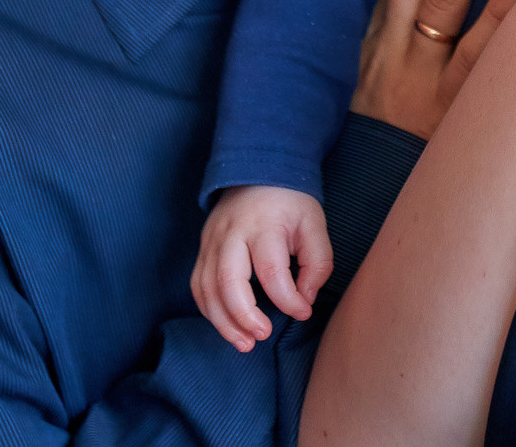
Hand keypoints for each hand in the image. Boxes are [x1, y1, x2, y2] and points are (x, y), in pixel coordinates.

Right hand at [191, 184, 331, 351]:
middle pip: (228, 280)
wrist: (257, 171)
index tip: (303, 312)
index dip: (287, 299)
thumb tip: (304, 301)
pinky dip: (209, 310)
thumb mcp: (314, 225)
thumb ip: (317, 264)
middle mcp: (232, 233)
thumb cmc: (290, 203)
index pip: (271, 270)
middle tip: (262, 335)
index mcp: (264, 225)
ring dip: (223, 321)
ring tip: (244, 343)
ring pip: (206, 287)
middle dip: (243, 315)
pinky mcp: (203, 249)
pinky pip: (198, 285)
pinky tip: (227, 326)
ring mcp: (212, 241)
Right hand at [351, 0, 515, 140]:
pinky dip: (503, 17)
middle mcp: (395, 51)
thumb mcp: (370, 87)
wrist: (363, 211)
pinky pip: (482, 58)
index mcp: (373, 39)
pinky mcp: (453, 113)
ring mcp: (425, 80)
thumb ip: (396, 37)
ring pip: (446, 0)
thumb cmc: (374, 144)